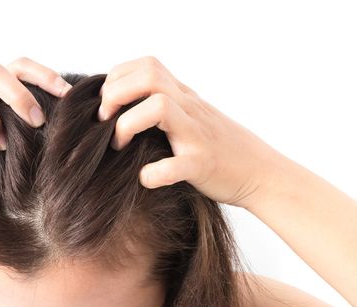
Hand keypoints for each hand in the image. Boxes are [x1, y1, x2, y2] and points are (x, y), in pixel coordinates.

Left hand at [98, 56, 283, 208]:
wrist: (261, 173)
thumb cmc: (218, 147)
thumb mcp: (191, 116)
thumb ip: (163, 104)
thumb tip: (121, 105)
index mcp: (183, 97)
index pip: (146, 65)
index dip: (117, 79)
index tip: (108, 106)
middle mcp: (189, 108)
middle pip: (148, 76)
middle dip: (115, 95)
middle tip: (106, 121)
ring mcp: (196, 134)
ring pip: (159, 106)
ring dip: (127, 124)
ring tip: (120, 144)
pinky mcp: (201, 164)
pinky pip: (175, 165)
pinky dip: (153, 174)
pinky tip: (146, 179)